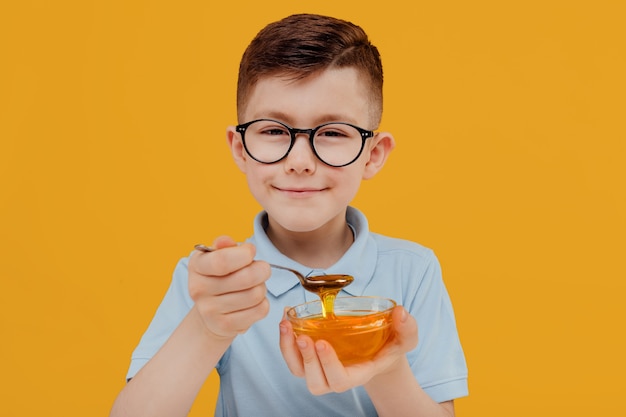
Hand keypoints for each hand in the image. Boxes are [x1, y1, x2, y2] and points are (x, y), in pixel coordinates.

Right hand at [188, 236, 270, 339]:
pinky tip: (253, 301)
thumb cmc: (220, 276)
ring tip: (254, 285)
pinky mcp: (226, 326)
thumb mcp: (218, 256)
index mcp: (196, 266)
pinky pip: (260, 310)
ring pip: (256, 294)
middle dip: (262, 269)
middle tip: (261, 268)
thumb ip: (224, 246)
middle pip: (246, 278)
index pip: (222, 261)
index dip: (245, 254)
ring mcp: (210, 311)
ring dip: (262, 287)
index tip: (251, 251)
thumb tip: (225, 241)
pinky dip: (263, 302)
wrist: (210, 312)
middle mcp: (199, 290)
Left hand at [279, 306, 417, 394]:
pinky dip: (285, 339)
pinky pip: (292, 356)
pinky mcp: (311, 357)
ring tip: (286, 325)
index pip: (340, 380)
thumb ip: (408, 329)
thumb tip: (401, 313)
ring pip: (298, 371)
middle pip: (315, 382)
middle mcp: (336, 376)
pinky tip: (287, 318)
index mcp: (359, 373)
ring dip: (288, 350)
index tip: (322, 343)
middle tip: (303, 336)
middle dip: (306, 360)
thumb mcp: (405, 338)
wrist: (379, 348)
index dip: (329, 365)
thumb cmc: (391, 345)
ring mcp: (321, 368)